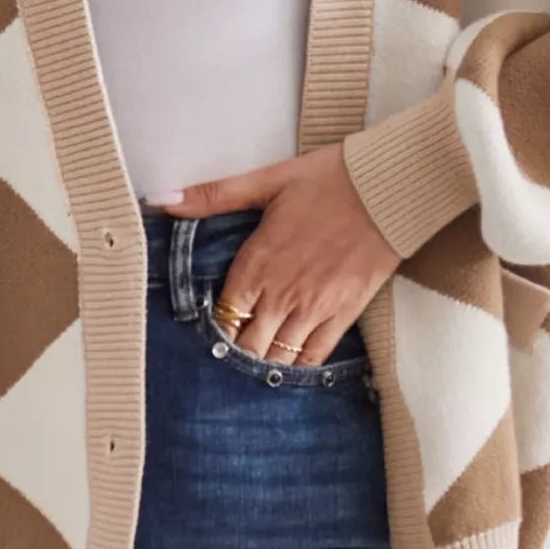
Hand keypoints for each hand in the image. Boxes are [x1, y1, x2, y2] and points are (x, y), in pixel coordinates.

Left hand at [152, 142, 400, 365]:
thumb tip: (163, 199)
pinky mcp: (343, 315)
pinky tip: (288, 367)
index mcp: (257, 263)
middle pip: (246, 345)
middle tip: (229, 355)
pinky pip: (314, 357)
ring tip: (253, 364)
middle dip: (235, 351)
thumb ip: (214, 195)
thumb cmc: (328, 180)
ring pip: (276, 357)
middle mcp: (281, 294)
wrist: (386, 189)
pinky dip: (297, 367)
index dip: (215, 326)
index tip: (214, 328)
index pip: (223, 314)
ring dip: (261, 363)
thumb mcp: (267, 181)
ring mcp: (313, 309)